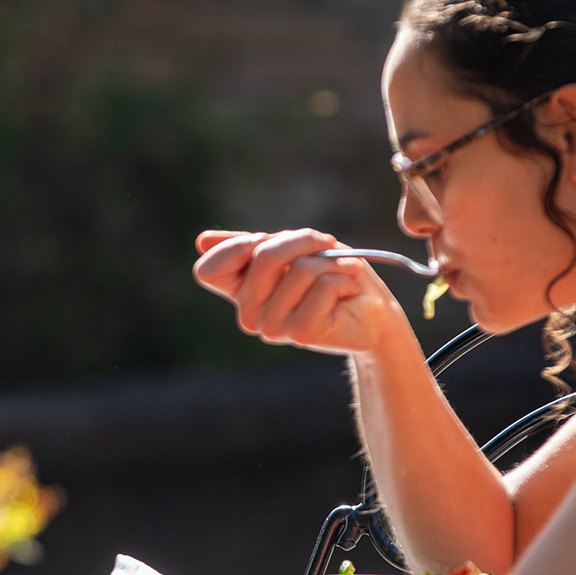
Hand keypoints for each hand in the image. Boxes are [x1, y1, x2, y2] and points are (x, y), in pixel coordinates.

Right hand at [193, 229, 407, 358]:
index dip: (238, 247)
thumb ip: (251, 245)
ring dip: (331, 262)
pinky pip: (323, 285)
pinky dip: (344, 279)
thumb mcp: (291, 249)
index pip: (208, 270)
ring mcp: (272, 328)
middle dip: (303, 241)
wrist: (373, 312)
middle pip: (263, 256)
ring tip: (343, 274)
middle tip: (327, 247)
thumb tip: (201, 241)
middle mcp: (249, 315)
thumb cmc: (331, 276)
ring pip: (300, 269)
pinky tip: (348, 292)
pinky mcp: (301, 333)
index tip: (268, 243)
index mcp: (240, 293)